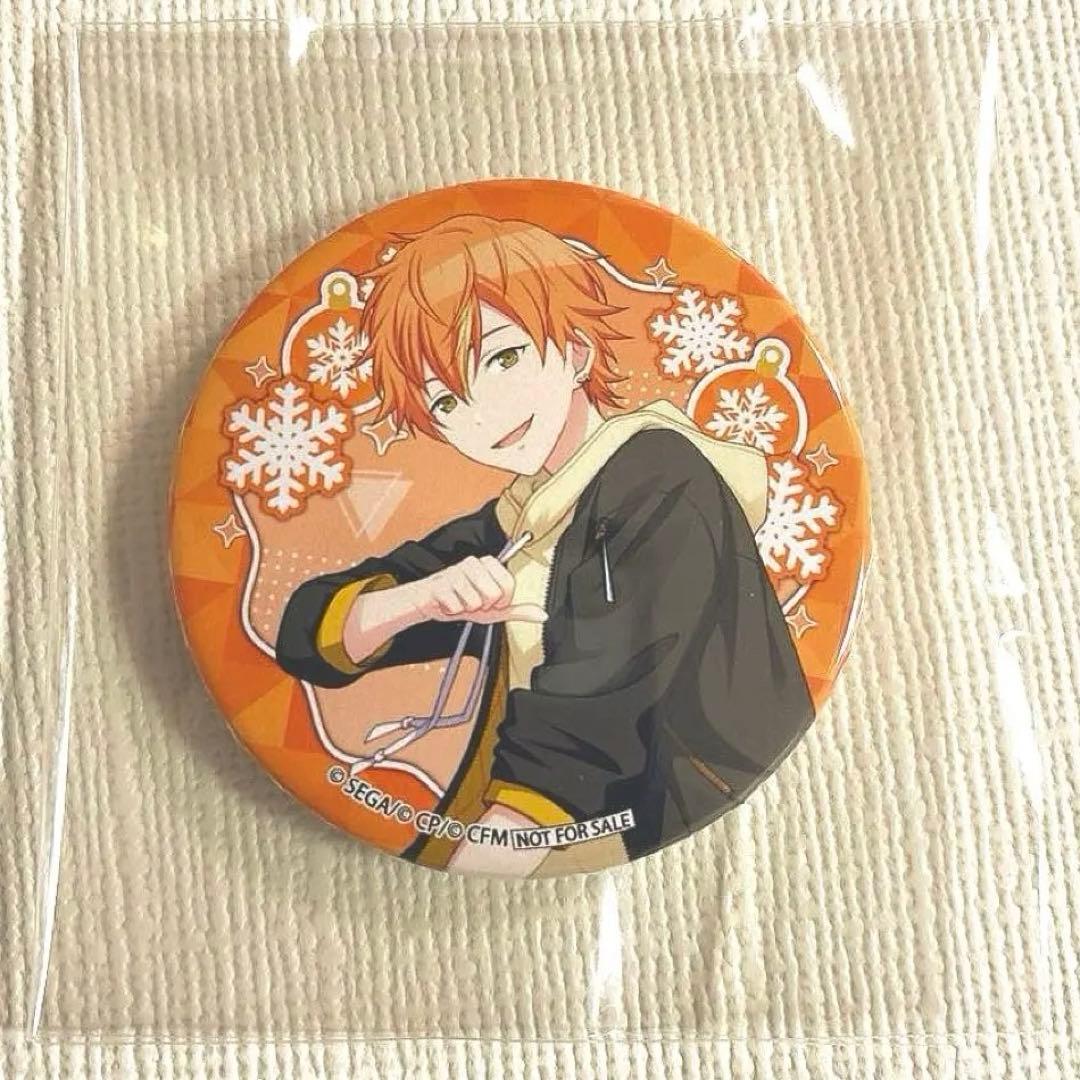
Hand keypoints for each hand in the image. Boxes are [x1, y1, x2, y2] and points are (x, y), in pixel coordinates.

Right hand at [410, 555, 546, 624]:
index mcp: (488, 564)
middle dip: (483, 606)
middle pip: (493, 594)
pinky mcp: (440, 583)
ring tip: (460, 601)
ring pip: (475, 601)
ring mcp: (456, 571)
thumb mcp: (493, 610)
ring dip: (467, 609)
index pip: (508, 585)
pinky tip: (448, 603)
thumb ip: (518, 611)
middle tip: (472, 602)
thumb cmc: (460, 601)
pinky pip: (457, 607)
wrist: (427, 602)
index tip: (490, 601)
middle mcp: (473, 563)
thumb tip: (541, 614)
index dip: (501, 601)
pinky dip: (453, 611)